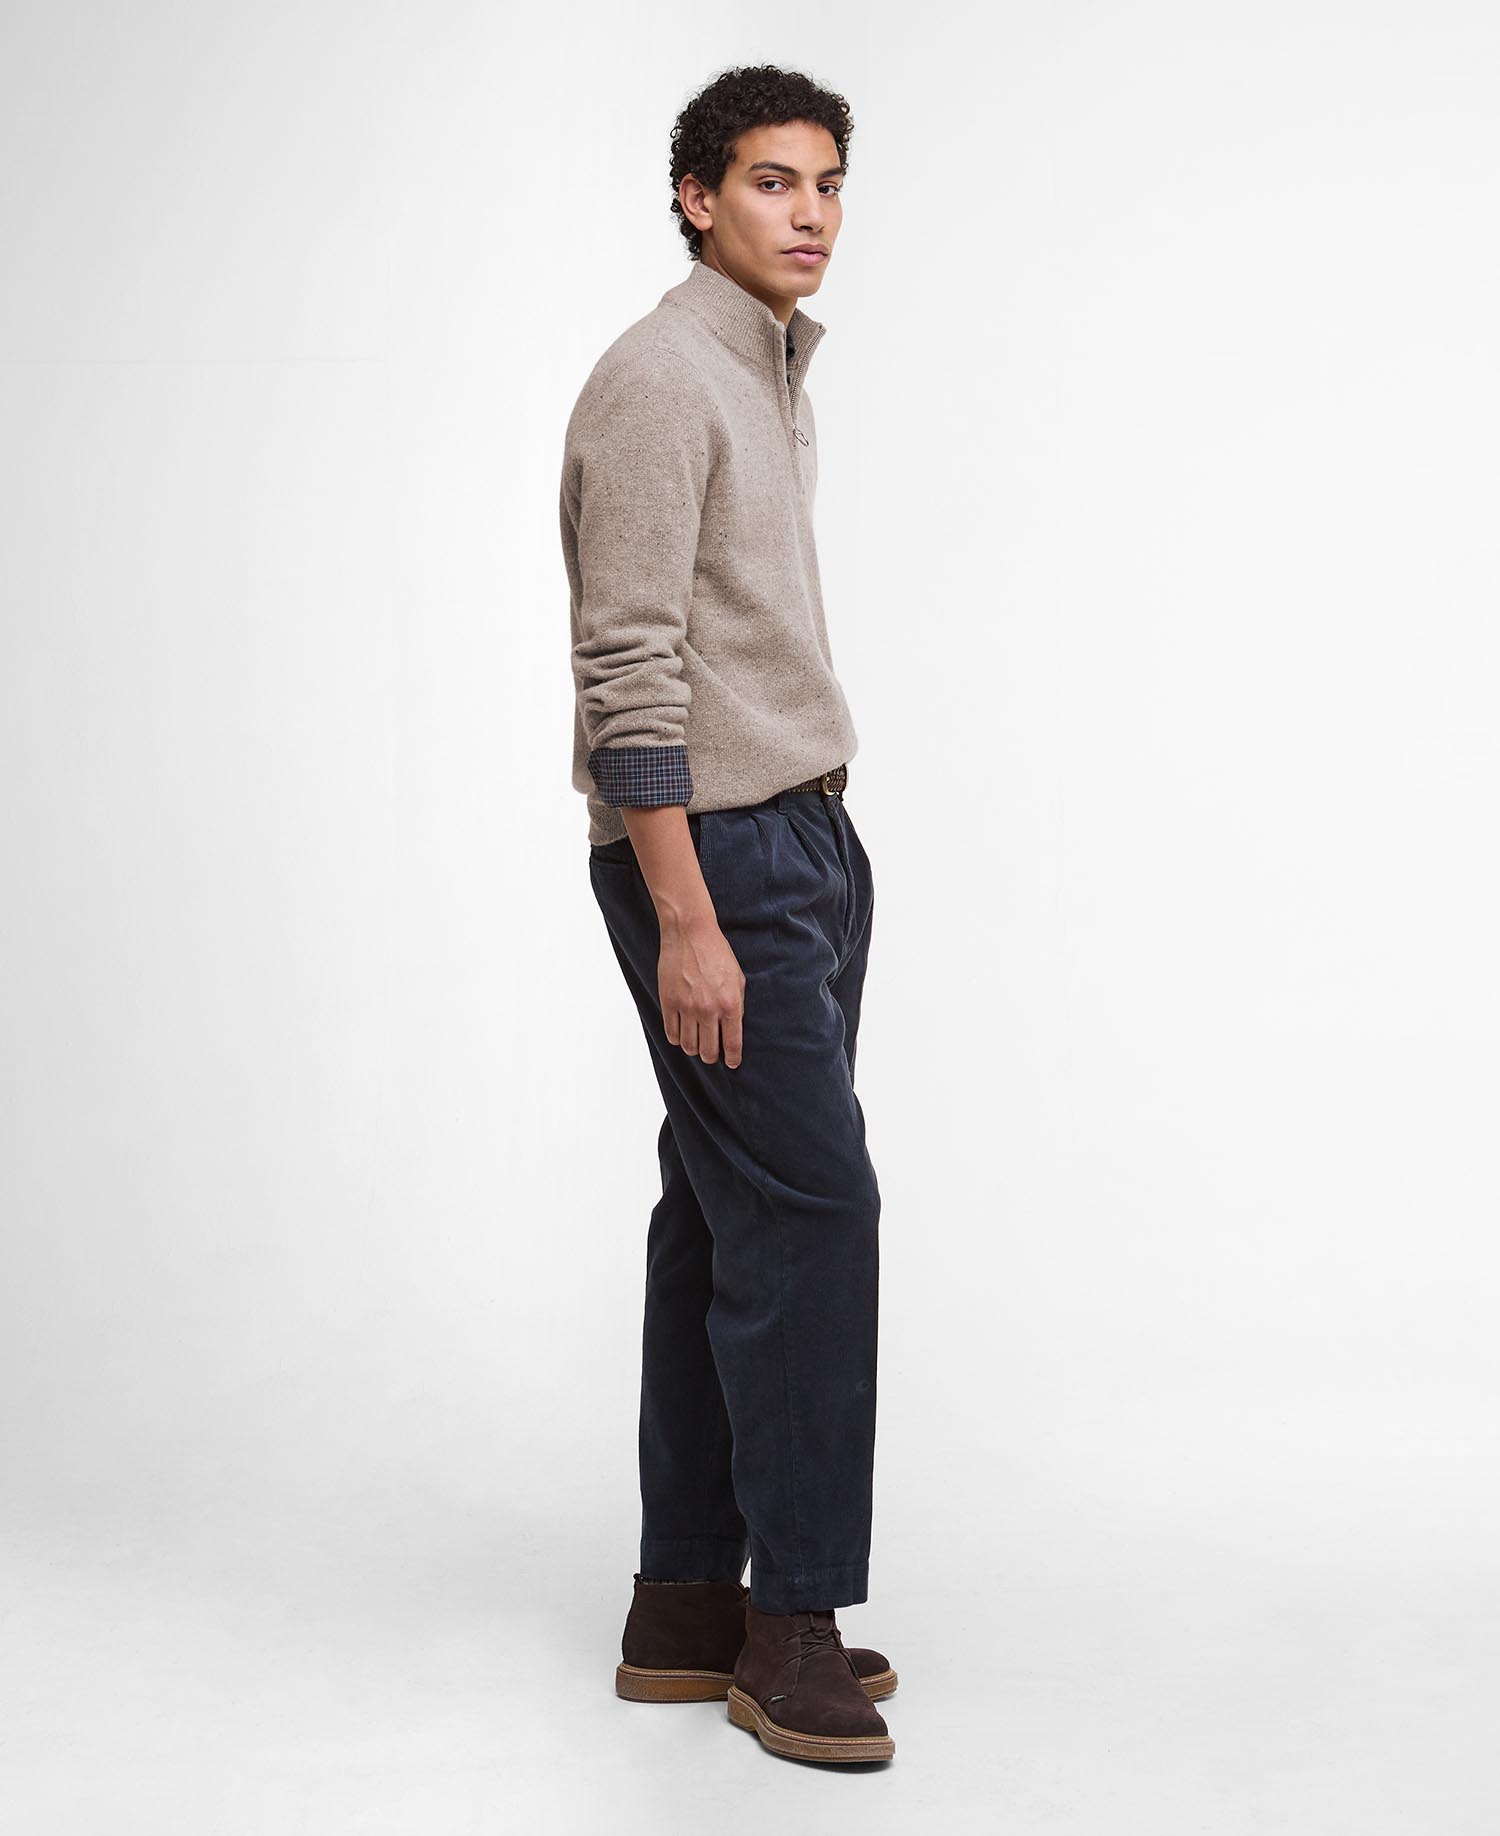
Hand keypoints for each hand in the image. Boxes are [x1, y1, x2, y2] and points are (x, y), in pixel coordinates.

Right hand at [658, 916, 745, 1066]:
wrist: (690, 933)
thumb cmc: (717, 953)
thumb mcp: (738, 978)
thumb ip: (738, 1005)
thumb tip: (733, 1029)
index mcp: (730, 1004)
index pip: (732, 1043)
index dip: (733, 1058)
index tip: (732, 1063)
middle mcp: (708, 1009)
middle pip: (708, 1051)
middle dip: (712, 1056)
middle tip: (712, 1054)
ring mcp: (686, 1007)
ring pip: (688, 1046)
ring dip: (693, 1049)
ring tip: (696, 1043)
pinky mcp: (668, 1002)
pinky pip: (671, 1033)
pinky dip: (676, 1038)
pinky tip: (681, 1032)